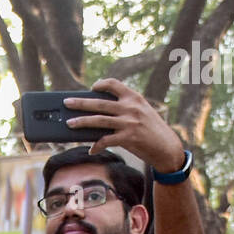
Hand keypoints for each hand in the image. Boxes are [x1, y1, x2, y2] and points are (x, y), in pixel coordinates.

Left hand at [64, 78, 184, 173]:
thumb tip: (100, 115)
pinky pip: (106, 140)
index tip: (92, 87)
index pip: (114, 84)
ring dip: (82, 122)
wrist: (167, 147)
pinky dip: (97, 146)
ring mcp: (129, 122)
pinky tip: (91, 149)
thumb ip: (125, 109)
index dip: (101, 84)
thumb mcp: (142, 113)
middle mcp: (130, 107)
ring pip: (99, 120)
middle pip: (100, 102)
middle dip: (81, 102)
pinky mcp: (128, 138)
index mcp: (134, 97)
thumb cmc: (152, 131)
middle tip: (67, 102)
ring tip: (69, 124)